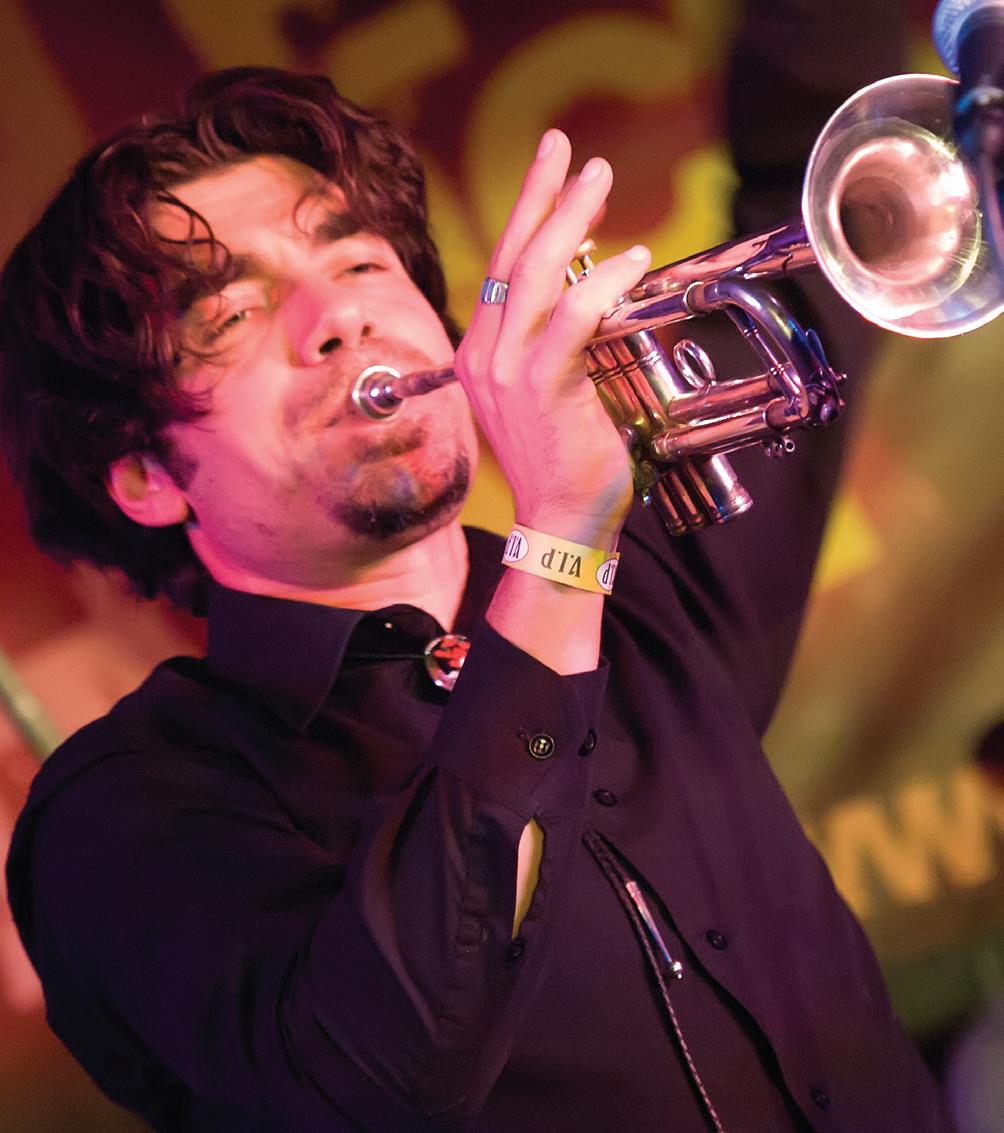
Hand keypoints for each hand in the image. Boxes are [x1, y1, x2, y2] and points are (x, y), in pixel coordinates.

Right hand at [454, 130, 650, 548]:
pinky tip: (631, 259)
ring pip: (537, 274)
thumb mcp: (546, 390)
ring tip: (600, 179)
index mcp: (482, 353)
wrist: (560, 517)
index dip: (526, 212)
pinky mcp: (542, 388)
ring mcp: (508, 371)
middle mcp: (485, 355)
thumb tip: (587, 291)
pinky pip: (573, 318)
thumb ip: (553, 342)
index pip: (502, 267)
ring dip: (570, 217)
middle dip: (542, 193)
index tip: (550, 168)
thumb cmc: (565, 456)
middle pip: (512, 255)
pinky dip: (602, 282)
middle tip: (570, 149)